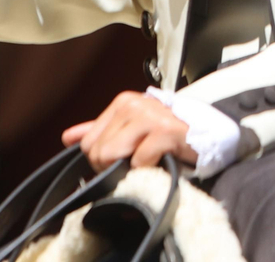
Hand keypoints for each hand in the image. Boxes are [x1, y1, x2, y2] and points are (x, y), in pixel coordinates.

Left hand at [61, 91, 197, 172]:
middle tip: (136, 165)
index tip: (122, 162)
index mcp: (122, 103)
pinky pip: (138, 161)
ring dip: (129, 169)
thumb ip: (101, 131)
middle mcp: (134, 105)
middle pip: (97, 151)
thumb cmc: (168, 135)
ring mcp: (149, 116)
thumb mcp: (132, 129)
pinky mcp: (165, 132)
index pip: (88, 143)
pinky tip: (159, 163)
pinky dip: (147, 170)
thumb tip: (67, 137)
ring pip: (112, 155)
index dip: (100, 161)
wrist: (207, 136)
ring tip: (146, 164)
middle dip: (113, 167)